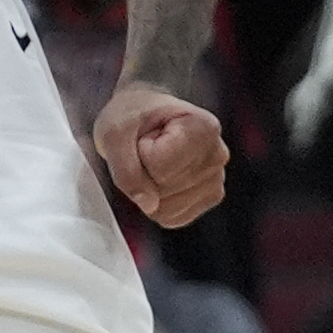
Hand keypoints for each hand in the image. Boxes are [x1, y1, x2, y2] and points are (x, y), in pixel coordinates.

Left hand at [93, 77, 230, 228]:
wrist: (145, 114)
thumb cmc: (133, 115)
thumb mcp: (114, 133)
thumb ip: (126, 171)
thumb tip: (149, 206)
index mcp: (203, 127)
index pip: (159, 165)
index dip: (140, 152)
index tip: (146, 134)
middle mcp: (218, 154)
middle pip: (163, 189)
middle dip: (144, 172)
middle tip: (148, 147)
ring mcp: (216, 179)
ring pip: (166, 208)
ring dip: (149, 189)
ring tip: (156, 160)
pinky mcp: (208, 199)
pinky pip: (172, 218)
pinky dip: (157, 204)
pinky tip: (162, 177)